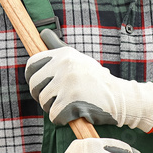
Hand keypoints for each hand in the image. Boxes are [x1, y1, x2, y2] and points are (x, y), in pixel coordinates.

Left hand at [24, 29, 152, 131]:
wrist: (120, 97)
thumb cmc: (96, 80)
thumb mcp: (79, 59)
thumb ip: (58, 49)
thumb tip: (42, 32)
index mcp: (64, 54)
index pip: (32, 65)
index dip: (32, 78)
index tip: (40, 86)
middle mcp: (65, 65)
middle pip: (34, 86)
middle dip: (41, 96)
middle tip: (56, 99)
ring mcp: (68, 83)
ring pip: (43, 102)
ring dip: (53, 108)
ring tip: (70, 104)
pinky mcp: (72, 102)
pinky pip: (54, 115)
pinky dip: (62, 119)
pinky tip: (75, 114)